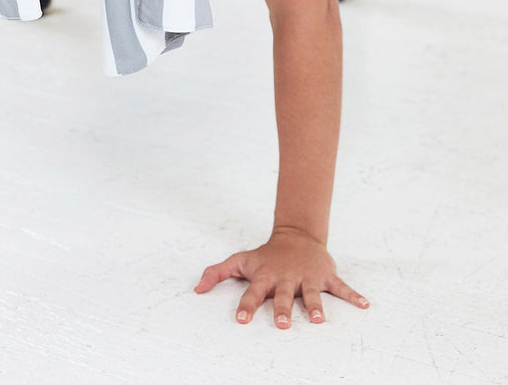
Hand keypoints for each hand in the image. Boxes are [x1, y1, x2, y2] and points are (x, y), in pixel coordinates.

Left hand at [194, 227, 369, 327]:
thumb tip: (196, 289)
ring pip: (311, 293)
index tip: (241, 320)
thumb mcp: (239, 261)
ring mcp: (306, 276)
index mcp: (265, 276)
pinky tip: (365, 305)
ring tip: (318, 320)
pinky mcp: (325, 275)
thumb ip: (217, 273)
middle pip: (283, 296)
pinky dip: (353, 295)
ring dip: (315, 306)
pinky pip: (341, 287)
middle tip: (283, 325)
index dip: (246, 306)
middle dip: (283, 310)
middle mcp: (285, 277)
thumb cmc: (265, 255)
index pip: (253, 293)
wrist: (295, 236)